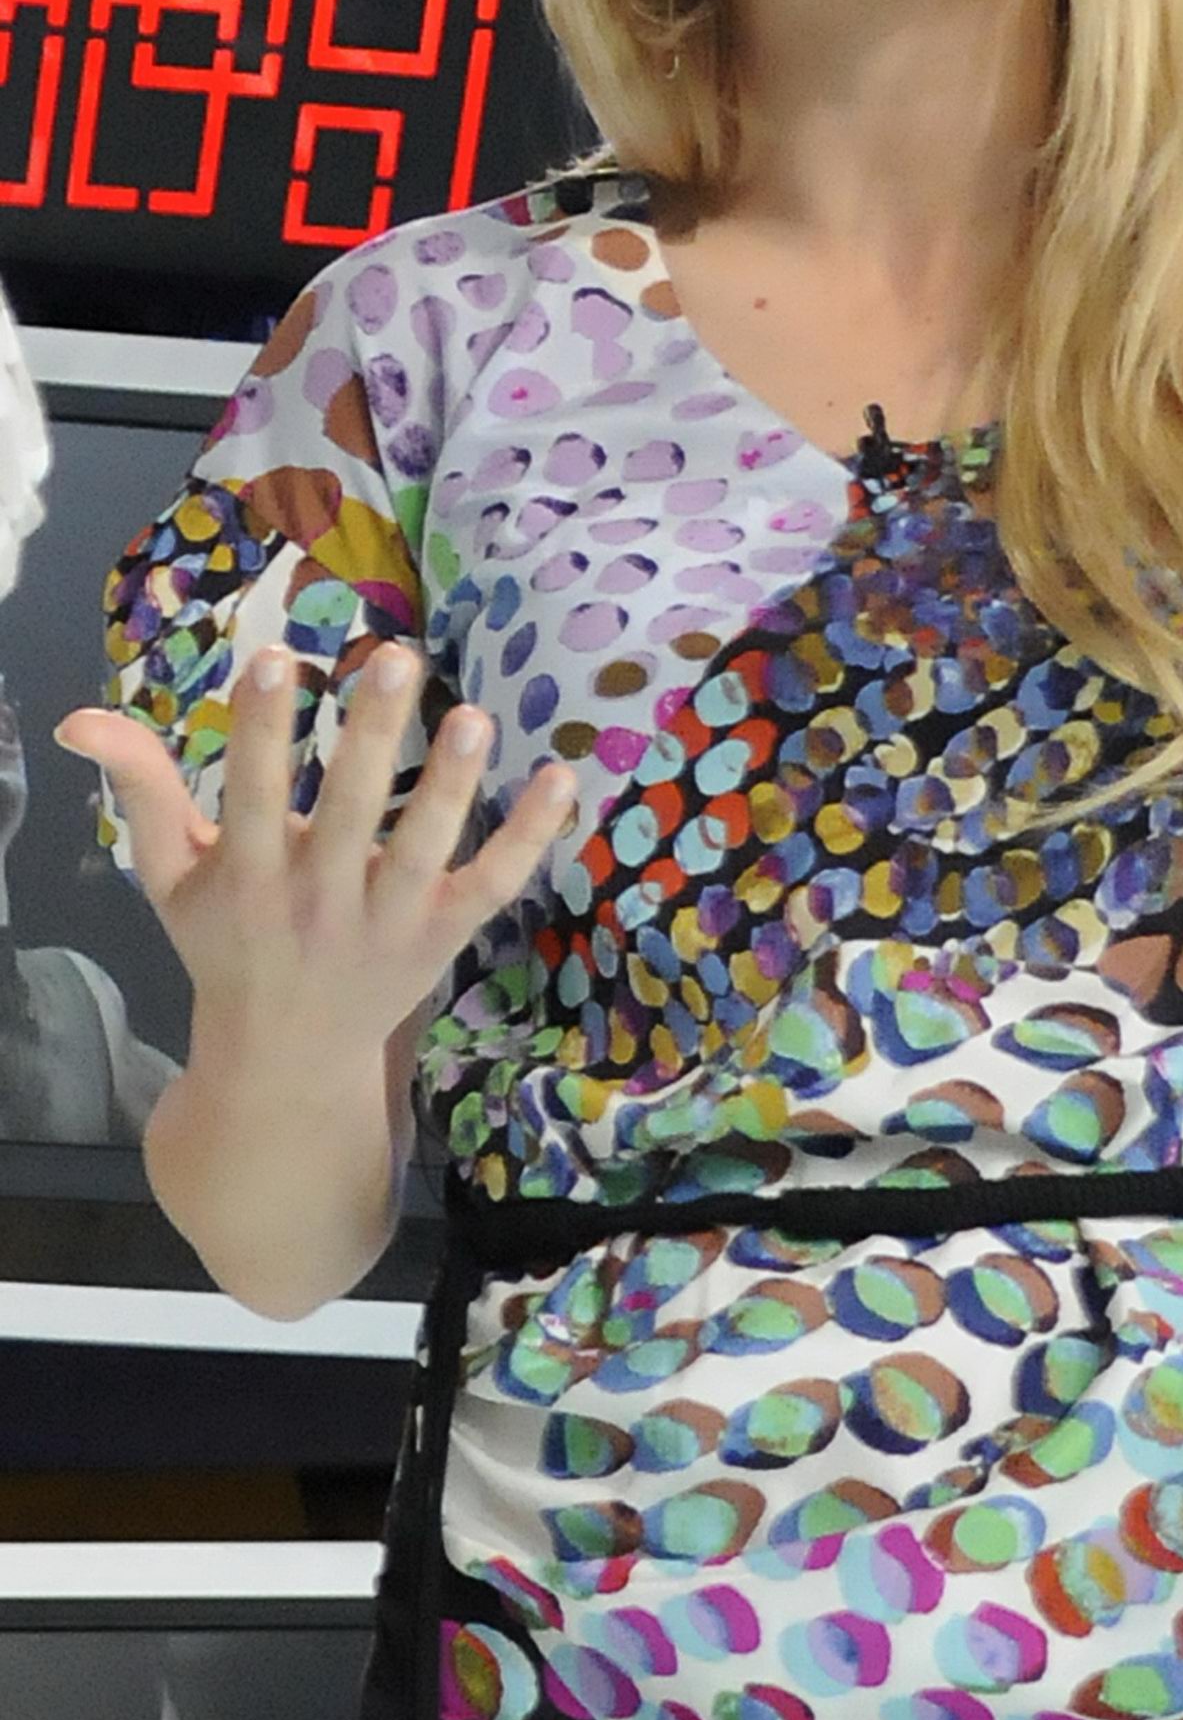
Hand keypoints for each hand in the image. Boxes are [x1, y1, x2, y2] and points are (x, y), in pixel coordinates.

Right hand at [54, 644, 574, 1064]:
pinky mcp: (443, 938)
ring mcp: (388, 923)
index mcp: (250, 879)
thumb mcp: (172, 876)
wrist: (285, 1060)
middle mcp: (320, 901)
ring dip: (449, 786)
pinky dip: (531, 838)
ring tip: (470, 715)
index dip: (261, 730)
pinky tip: (563, 778)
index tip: (275, 658)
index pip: (250, 795)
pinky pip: (494, 886)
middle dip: (368, 737)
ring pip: (425, 851)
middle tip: (394, 658)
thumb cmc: (227, 944)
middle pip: (347, 813)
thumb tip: (83, 717)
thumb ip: (141, 790)